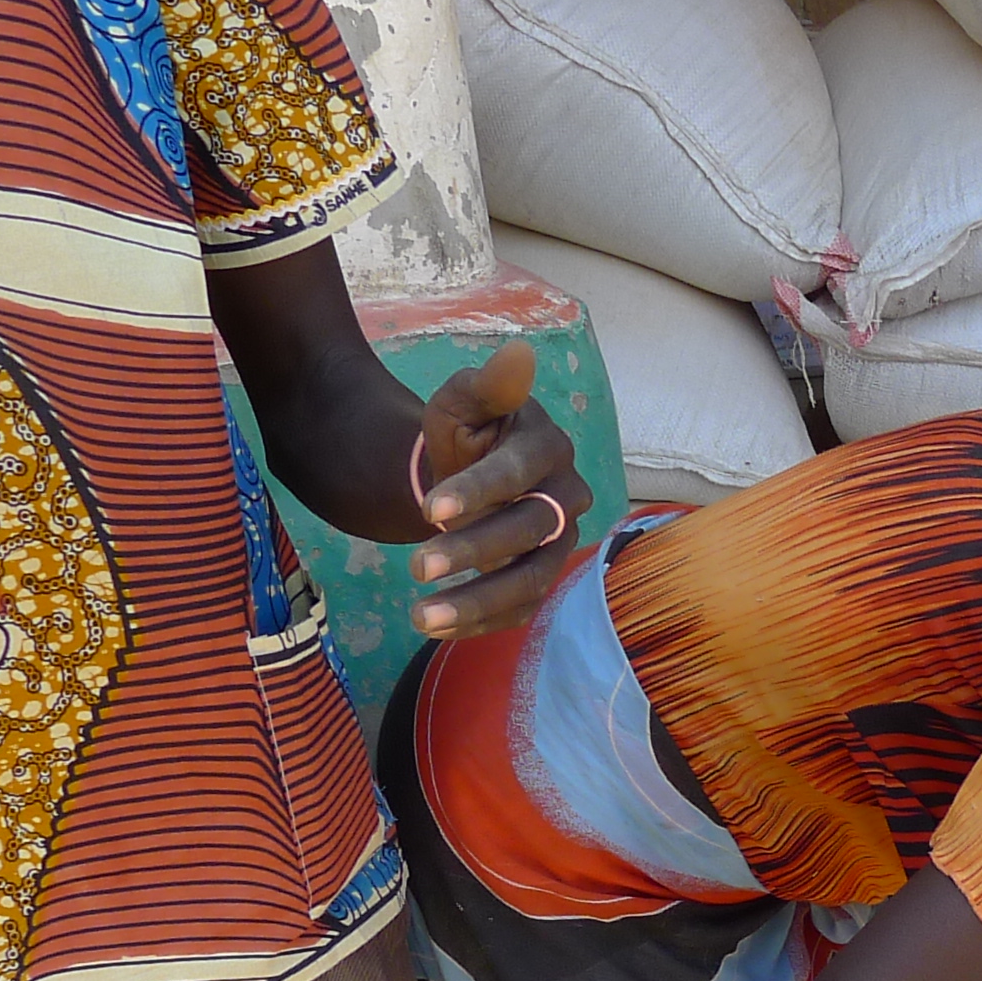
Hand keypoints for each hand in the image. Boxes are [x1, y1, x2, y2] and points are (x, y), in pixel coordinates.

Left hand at [409, 340, 589, 639]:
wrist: (468, 477)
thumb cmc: (465, 436)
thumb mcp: (462, 404)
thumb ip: (487, 387)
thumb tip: (519, 352)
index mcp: (546, 448)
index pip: (519, 473)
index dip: (479, 492)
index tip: (430, 510)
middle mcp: (565, 498)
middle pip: (529, 531)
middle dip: (473, 551)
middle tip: (416, 568)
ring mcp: (559, 542)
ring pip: (531, 579)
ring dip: (477, 602)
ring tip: (421, 618)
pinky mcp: (543, 575)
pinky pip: (522, 608)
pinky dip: (480, 621)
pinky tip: (437, 627)